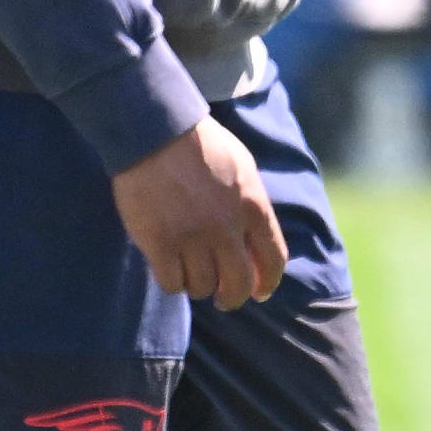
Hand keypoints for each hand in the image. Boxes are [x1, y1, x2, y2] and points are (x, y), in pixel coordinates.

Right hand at [112, 116, 286, 309]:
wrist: (157, 132)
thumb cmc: (201, 145)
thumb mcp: (243, 169)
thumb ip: (251, 206)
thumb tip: (255, 241)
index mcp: (253, 207)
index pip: (273, 259)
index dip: (267, 283)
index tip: (259, 292)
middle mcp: (227, 228)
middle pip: (238, 283)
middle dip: (232, 298)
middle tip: (223, 298)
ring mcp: (192, 238)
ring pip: (202, 287)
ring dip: (199, 286)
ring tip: (191, 273)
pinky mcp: (160, 243)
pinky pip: (172, 283)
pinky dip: (174, 283)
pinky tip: (170, 270)